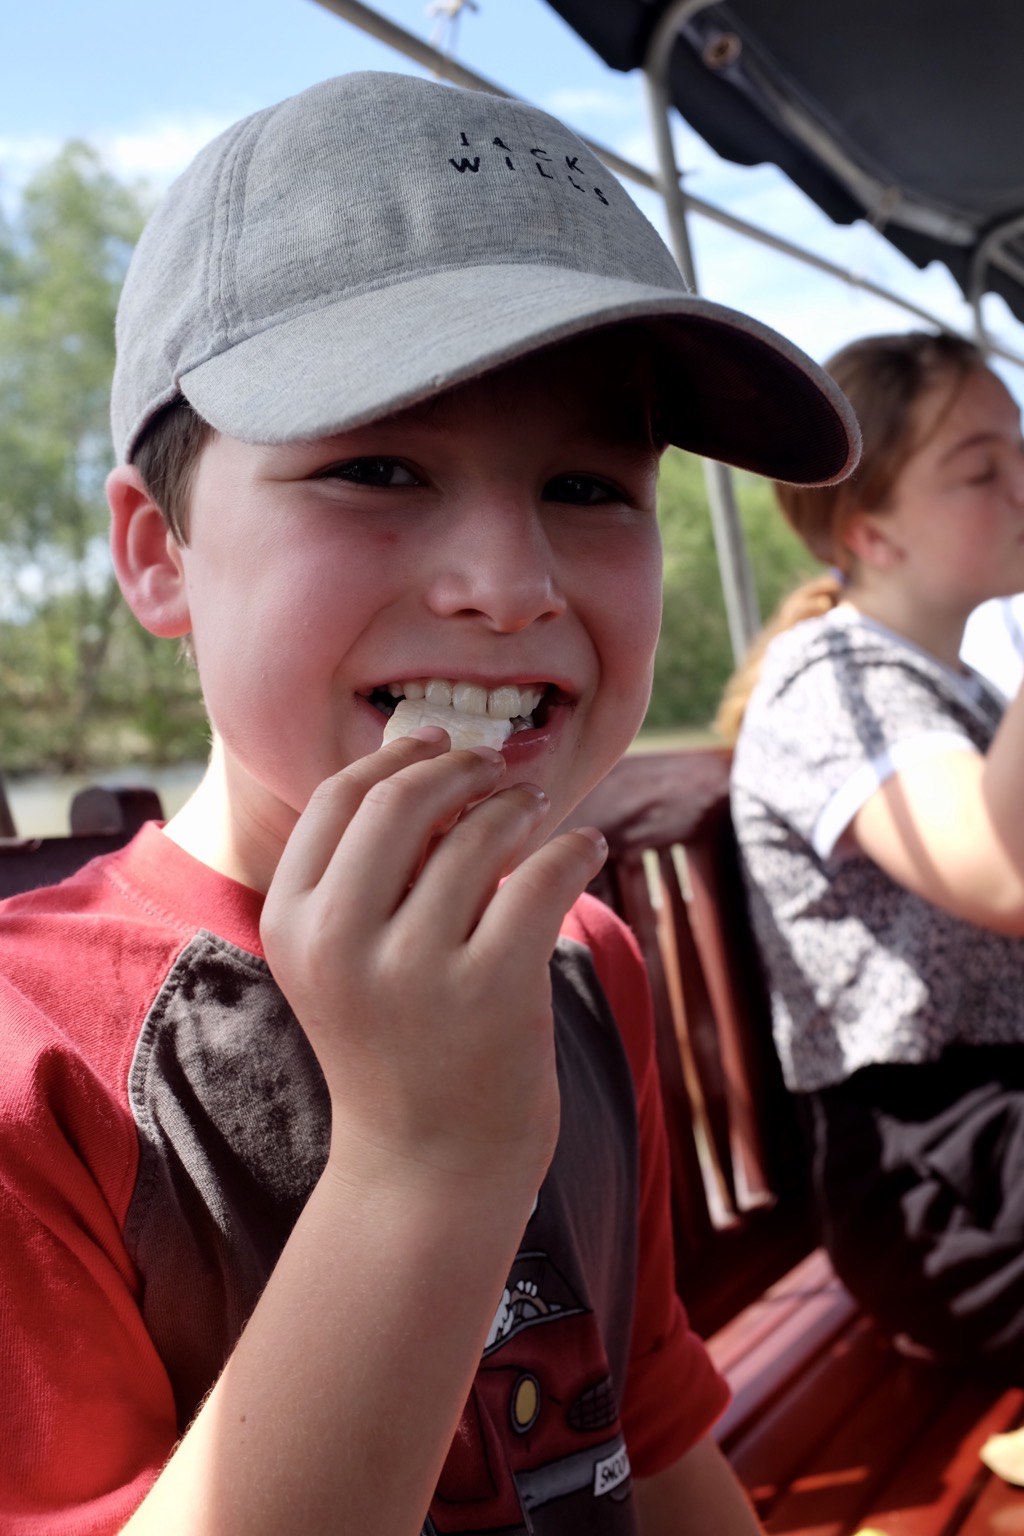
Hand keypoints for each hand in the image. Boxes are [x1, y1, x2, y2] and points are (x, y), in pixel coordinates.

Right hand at [260, 730, 607, 1192]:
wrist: (427, 1170)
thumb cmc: (395, 1049)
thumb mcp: (345, 962)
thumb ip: (373, 872)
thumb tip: (437, 757)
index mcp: (294, 924)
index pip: (340, 799)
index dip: (397, 756)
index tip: (441, 744)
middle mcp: (341, 942)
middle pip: (402, 799)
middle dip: (460, 768)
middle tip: (498, 769)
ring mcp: (415, 969)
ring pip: (479, 834)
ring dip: (519, 808)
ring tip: (538, 813)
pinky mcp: (492, 991)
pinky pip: (542, 878)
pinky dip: (574, 849)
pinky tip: (588, 848)